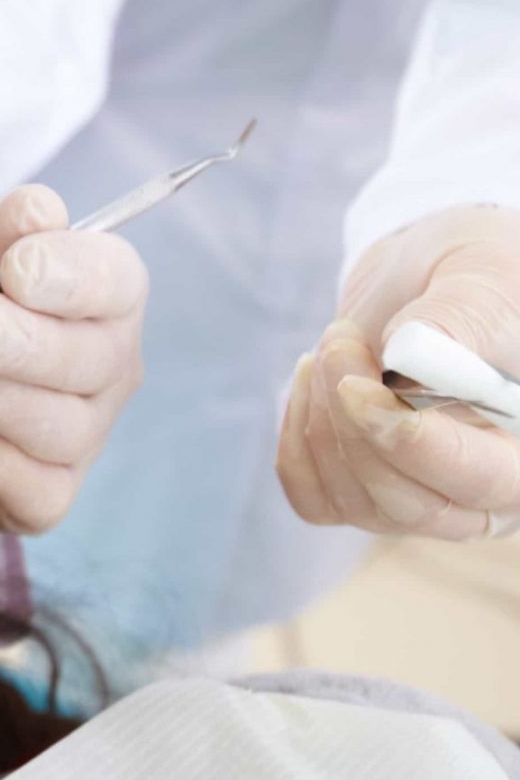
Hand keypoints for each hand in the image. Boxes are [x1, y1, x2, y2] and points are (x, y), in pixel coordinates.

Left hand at [0, 188, 147, 532]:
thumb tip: (39, 210)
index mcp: (91, 289)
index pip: (117, 281)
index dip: (74, 277)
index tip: (13, 270)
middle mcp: (103, 365)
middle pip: (97, 361)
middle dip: (24, 344)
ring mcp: (76, 435)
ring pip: (62, 427)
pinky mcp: (34, 496)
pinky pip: (34, 488)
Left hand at [277, 205, 519, 539]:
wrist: (427, 278)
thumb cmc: (476, 275)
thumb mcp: (482, 279)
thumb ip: (459, 320)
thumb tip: (410, 361)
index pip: (480, 482)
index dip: (415, 445)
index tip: (359, 388)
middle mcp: (482, 490)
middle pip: (409, 505)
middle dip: (354, 422)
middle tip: (340, 341)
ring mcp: (419, 496)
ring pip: (355, 501)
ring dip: (322, 417)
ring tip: (337, 343)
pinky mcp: (361, 488)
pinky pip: (314, 498)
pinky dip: (297, 440)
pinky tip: (314, 382)